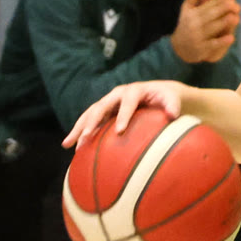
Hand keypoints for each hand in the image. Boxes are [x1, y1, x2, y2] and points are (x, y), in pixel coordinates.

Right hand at [63, 81, 185, 145]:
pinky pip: (90, 122)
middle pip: (100, 107)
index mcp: (133, 91)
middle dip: (92, 122)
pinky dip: (81, 134)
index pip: (126, 102)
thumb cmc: (166, 98)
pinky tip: (74, 149)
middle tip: (86, 137)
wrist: (157, 92)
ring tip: (67, 144)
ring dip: (78, 129)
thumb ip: (172, 104)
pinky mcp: (105, 112)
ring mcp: (108, 103)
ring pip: (89, 114)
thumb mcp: (172, 98)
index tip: (119, 131)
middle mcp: (116, 95)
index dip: (123, 115)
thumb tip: (173, 115)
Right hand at [170, 0, 240, 63]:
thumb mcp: (188, 9)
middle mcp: (194, 24)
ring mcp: (197, 37)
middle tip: (234, 5)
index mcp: (191, 13)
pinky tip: (231, 38)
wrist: (179, 48)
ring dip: (224, 23)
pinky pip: (212, 44)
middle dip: (222, 9)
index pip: (207, 5)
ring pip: (212, 28)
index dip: (218, 2)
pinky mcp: (201, 49)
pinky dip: (221, 42)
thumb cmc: (187, 25)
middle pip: (210, 15)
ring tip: (235, 18)